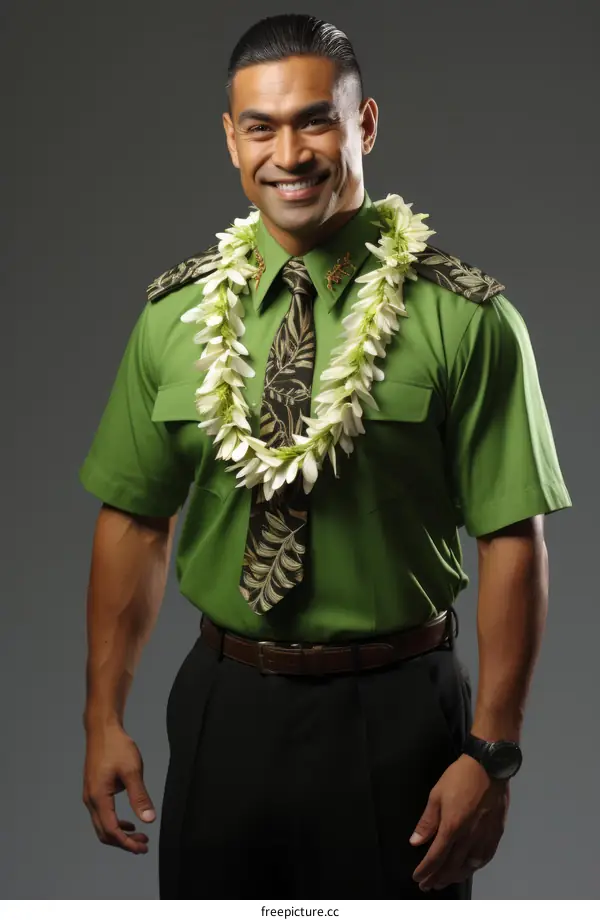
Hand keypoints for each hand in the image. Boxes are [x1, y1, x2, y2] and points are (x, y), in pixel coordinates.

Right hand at [83, 722, 155, 853]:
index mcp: (99, 797)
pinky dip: (115, 823)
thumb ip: (140, 797)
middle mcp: (91, 800)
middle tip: (143, 845)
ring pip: (102, 825)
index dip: (127, 843)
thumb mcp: (132, 771)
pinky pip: (102, 815)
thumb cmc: (116, 746)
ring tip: (139, 836)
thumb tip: (148, 820)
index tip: (142, 848)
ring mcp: (90, 796)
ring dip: (119, 834)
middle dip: (124, 843)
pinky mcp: (94, 790)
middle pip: (104, 832)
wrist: (102, 729)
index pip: (111, 830)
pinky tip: (129, 823)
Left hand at [410, 754, 508, 890]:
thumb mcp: (436, 795)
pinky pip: (485, 857)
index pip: (435, 857)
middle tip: (428, 885)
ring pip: (469, 866)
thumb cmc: (459, 777)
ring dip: (455, 876)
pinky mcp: (496, 833)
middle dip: (437, 878)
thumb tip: (416, 841)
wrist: (489, 766)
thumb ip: (427, 822)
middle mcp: (469, 837)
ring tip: (444, 881)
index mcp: (452, 827)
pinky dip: (474, 867)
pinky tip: (469, 869)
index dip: (425, 870)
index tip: (417, 877)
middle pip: (451, 866)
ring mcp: (485, 837)